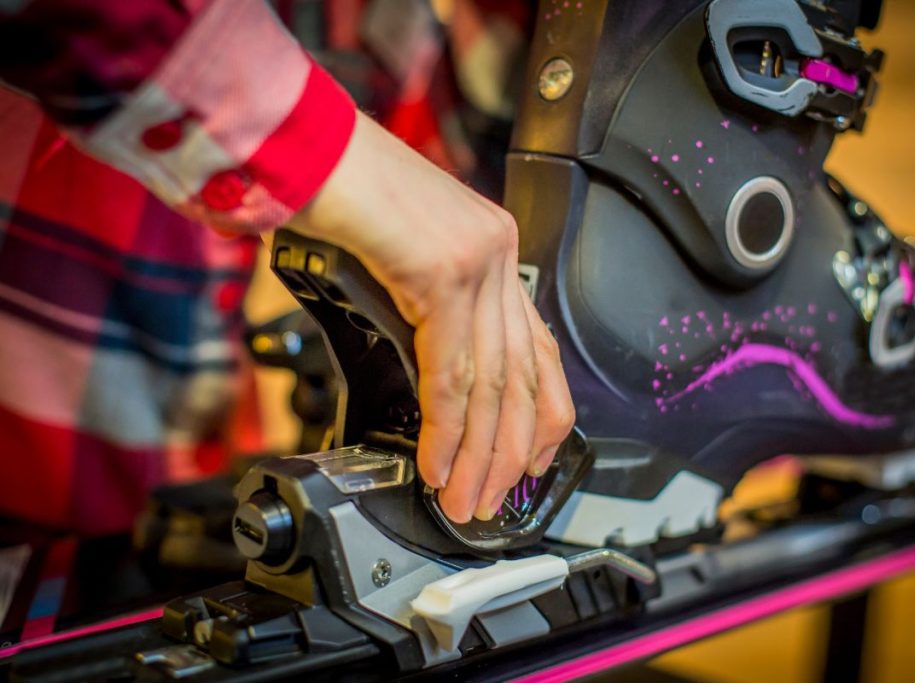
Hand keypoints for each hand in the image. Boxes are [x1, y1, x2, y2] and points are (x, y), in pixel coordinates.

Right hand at [290, 112, 574, 522]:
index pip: (538, 346)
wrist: (304, 148)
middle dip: (508, 449)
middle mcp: (495, 253)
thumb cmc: (336, 193)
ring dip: (478, 455)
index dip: (541, 411)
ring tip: (467, 500)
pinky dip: (446, 430)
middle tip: (493, 498)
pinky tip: (441, 465)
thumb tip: (428, 368)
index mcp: (491, 247)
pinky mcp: (441, 273)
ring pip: (490, 383)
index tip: (534, 457)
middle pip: (520, 374)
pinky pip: (449, 374)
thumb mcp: (401, 255)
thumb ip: (428, 304)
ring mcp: (474, 261)